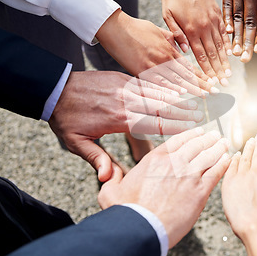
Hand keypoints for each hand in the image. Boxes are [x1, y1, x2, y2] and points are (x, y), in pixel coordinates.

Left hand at [48, 71, 204, 181]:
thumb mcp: (77, 143)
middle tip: (201, 114)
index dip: (175, 125)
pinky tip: (174, 89)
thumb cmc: (66, 118)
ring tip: (194, 100)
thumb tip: (107, 177)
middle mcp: (126, 101)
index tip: (191, 127)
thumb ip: (96, 158)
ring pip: (157, 92)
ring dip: (177, 97)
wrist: (55, 89)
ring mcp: (125, 87)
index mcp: (119, 119)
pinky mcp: (122, 78)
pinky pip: (147, 82)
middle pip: (161, 106)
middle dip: (183, 110)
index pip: (154, 122)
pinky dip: (162, 86)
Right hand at [96, 9, 212, 96]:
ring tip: (203, 96)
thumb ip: (174, 39)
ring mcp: (152, 65)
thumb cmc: (137, 28)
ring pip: (175, 80)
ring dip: (190, 89)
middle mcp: (164, 58)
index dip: (202, 75)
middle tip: (214, 92)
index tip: (212, 82)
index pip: (189, 66)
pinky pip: (157, 83)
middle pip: (186, 75)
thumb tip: (186, 48)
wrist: (115, 27)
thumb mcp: (159, 30)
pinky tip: (178, 96)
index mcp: (169, 49)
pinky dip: (168, 89)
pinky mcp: (140, 70)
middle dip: (201, 84)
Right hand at [98, 128, 229, 247]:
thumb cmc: (126, 212)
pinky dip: (224, 164)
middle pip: (196, 144)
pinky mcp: (200, 191)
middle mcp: (174, 163)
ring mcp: (189, 175)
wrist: (141, 228)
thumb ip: (113, 177)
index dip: (190, 134)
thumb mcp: (110, 191)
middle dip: (207, 139)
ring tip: (224, 144)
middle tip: (215, 136)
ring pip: (209, 155)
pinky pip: (216, 172)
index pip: (177, 140)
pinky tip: (229, 160)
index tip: (198, 132)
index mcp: (155, 159)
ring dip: (218, 148)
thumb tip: (108, 172)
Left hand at [158, 0, 230, 83]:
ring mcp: (213, 20)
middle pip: (213, 54)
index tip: (211, 82)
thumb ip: (176, 34)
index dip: (207, 71)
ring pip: (221, 45)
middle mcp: (204, 26)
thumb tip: (185, 52)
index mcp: (191, 29)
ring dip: (225, 61)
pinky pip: (225, 32)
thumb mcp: (167, 15)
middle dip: (218, 71)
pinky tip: (231, 54)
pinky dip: (228, 44)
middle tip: (224, 84)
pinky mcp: (218, 13)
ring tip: (229, 74)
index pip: (200, 55)